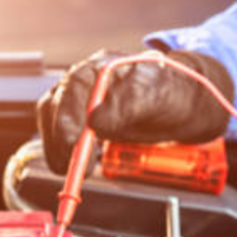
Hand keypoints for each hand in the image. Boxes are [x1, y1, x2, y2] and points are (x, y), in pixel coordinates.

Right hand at [36, 49, 233, 173]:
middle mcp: (86, 82)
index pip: (73, 87)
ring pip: (54, 122)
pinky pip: (63, 136)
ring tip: (74, 169)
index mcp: (102, 67)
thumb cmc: (172, 93)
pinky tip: (79, 164)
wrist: (182, 104)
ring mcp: (81, 101)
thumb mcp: (157, 94)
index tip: (72, 143)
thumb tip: (96, 121)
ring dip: (59, 148)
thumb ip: (128, 103)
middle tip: (71, 166)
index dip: (67, 117)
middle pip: (56, 105)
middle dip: (60, 138)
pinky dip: (65, 153)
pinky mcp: (82, 121)